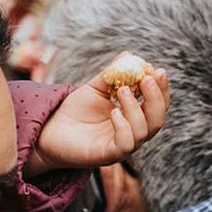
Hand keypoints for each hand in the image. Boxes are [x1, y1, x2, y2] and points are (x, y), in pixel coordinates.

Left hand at [28, 72, 168, 174]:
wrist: (50, 129)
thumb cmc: (75, 110)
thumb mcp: (95, 89)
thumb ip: (111, 75)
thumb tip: (128, 56)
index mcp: (133, 116)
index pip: (156, 105)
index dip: (161, 89)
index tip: (160, 71)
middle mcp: (132, 132)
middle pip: (157, 119)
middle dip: (155, 99)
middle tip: (147, 79)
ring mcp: (122, 146)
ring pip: (143, 131)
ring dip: (136, 109)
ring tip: (122, 90)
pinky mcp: (109, 155)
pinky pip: (126, 145)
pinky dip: (124, 127)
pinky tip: (114, 113)